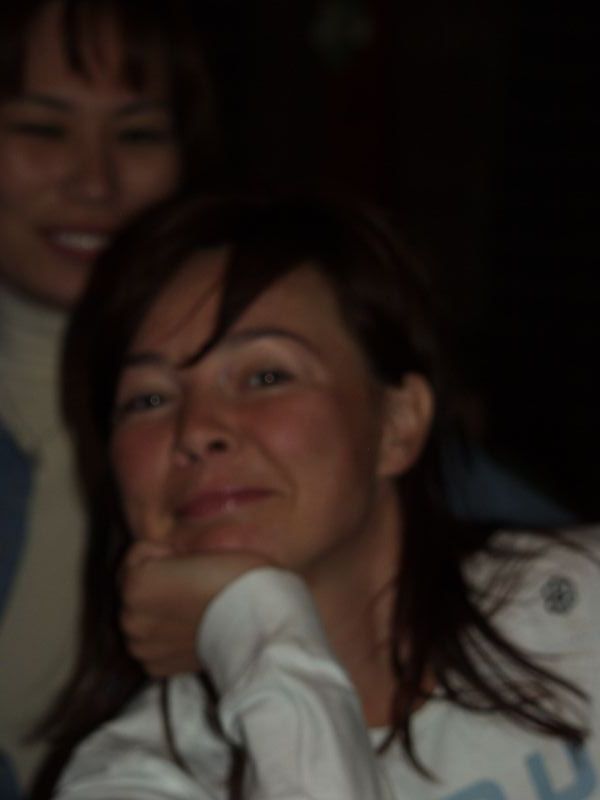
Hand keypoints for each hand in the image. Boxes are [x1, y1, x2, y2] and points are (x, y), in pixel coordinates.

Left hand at [120, 541, 269, 676]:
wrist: (261, 622)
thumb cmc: (236, 576)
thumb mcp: (195, 547)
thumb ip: (165, 554)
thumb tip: (165, 561)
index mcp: (134, 583)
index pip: (139, 554)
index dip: (167, 553)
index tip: (192, 563)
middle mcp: (129, 619)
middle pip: (135, 586)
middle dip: (158, 583)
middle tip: (195, 585)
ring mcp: (141, 647)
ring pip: (142, 615)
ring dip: (160, 610)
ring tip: (195, 607)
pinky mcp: (156, 667)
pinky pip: (152, 640)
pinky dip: (166, 635)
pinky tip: (192, 629)